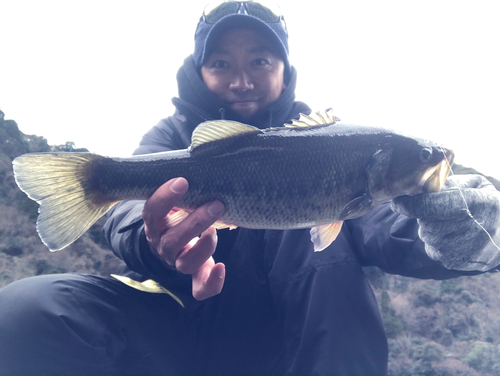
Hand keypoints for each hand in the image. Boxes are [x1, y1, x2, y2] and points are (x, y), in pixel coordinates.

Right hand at [142, 177, 225, 299]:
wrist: (170, 243)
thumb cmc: (177, 214)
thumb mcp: (173, 201)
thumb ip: (180, 188)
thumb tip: (201, 157)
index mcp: (155, 225)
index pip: (152, 212)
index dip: (164, 198)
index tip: (182, 181)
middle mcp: (163, 246)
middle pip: (173, 240)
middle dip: (196, 222)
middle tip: (217, 204)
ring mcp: (178, 262)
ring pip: (186, 263)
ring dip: (205, 246)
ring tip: (217, 230)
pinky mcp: (194, 275)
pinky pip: (199, 289)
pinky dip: (212, 282)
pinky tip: (221, 267)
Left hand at [391, 174, 499, 270]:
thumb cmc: (483, 203)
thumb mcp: (474, 185)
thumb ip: (448, 183)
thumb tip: (418, 186)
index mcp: (478, 203)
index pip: (431, 206)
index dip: (410, 204)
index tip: (397, 202)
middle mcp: (473, 228)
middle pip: (427, 222)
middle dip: (424, 214)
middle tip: (436, 210)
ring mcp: (465, 249)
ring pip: (428, 235)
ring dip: (431, 228)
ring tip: (449, 223)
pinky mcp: (457, 262)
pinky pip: (432, 248)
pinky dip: (436, 241)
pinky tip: (452, 237)